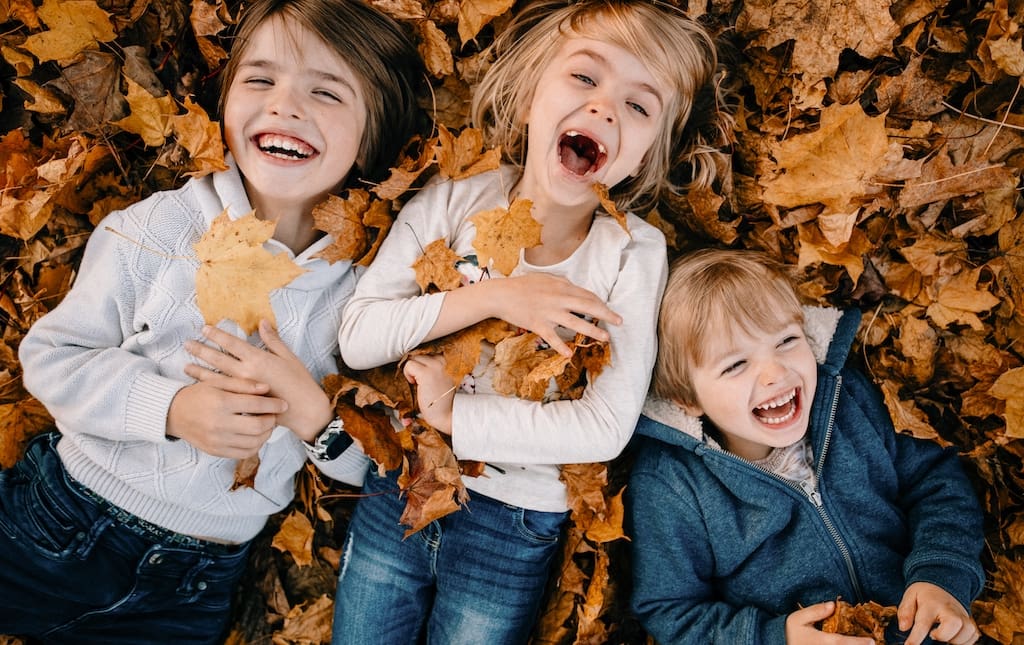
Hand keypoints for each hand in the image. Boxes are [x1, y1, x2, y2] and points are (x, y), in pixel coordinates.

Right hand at [167, 378, 282, 457]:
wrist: (172, 413)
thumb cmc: (198, 394)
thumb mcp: (217, 382)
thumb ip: (243, 385)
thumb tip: (267, 388)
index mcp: (221, 403)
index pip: (256, 405)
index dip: (274, 404)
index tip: (283, 403)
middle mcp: (219, 424)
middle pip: (258, 427)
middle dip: (272, 420)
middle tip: (275, 415)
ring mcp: (217, 440)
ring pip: (253, 443)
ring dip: (266, 434)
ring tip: (266, 424)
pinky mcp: (215, 451)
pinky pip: (243, 453)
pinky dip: (255, 446)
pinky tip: (256, 436)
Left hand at [184, 321, 333, 441]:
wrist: (305, 410)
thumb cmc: (300, 381)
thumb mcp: (289, 357)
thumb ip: (273, 340)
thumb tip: (262, 322)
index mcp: (259, 358)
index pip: (232, 343)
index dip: (217, 335)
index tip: (204, 328)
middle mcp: (247, 372)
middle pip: (218, 359)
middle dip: (201, 350)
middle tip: (187, 344)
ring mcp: (243, 389)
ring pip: (216, 377)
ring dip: (200, 371)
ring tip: (185, 366)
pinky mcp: (243, 402)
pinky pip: (222, 393)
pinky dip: (210, 388)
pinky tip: (200, 386)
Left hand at [403, 354, 454, 433]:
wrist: (446, 414)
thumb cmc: (442, 400)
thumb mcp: (440, 379)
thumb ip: (432, 368)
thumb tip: (415, 359)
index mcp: (447, 361)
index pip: (428, 351)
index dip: (420, 361)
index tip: (419, 372)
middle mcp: (442, 361)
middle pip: (420, 353)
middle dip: (415, 365)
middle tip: (417, 379)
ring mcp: (435, 366)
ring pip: (414, 357)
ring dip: (411, 369)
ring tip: (416, 382)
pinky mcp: (426, 374)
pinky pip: (409, 365)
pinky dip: (407, 374)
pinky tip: (414, 384)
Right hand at [491, 273, 620, 356]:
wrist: (501, 294)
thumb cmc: (522, 285)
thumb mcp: (545, 278)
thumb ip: (562, 282)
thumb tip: (575, 287)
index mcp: (561, 287)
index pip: (587, 295)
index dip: (601, 303)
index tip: (610, 311)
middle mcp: (558, 299)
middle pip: (588, 306)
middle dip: (606, 314)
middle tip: (619, 322)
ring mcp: (549, 312)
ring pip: (575, 322)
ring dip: (592, 331)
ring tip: (606, 338)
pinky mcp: (538, 324)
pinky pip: (552, 337)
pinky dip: (561, 346)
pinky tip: (570, 354)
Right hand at [785, 602, 874, 644]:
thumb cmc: (792, 634)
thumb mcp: (797, 619)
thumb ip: (814, 611)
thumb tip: (832, 605)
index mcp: (823, 641)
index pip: (844, 642)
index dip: (859, 643)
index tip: (872, 641)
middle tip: (875, 642)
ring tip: (868, 643)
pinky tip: (857, 644)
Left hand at [897, 582, 978, 644]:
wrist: (941, 586)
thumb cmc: (924, 595)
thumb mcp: (909, 597)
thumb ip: (905, 612)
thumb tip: (903, 628)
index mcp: (931, 604)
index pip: (923, 623)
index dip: (916, 638)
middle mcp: (949, 609)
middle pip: (954, 625)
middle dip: (943, 635)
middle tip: (933, 634)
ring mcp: (962, 614)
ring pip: (967, 632)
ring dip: (954, 640)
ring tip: (942, 634)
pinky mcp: (970, 621)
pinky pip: (973, 636)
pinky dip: (964, 641)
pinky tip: (953, 637)